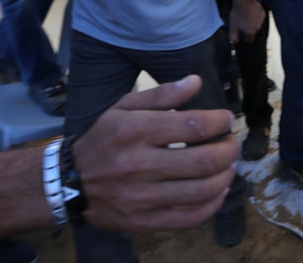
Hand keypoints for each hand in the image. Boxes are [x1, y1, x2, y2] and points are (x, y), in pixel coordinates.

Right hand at [74, 75, 238, 232]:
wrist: (70, 181)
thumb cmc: (104, 139)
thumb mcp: (124, 107)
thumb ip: (162, 94)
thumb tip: (196, 81)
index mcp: (136, 130)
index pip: (194, 125)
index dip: (220, 122)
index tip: (226, 119)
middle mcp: (139, 164)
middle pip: (204, 160)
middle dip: (229, 150)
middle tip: (232, 143)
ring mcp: (142, 197)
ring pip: (202, 191)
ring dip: (226, 176)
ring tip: (229, 166)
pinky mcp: (144, 221)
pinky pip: (189, 218)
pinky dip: (212, 205)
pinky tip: (217, 191)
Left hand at [228, 0, 264, 43]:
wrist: (244, 2)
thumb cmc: (237, 15)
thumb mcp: (232, 27)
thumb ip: (233, 36)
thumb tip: (234, 42)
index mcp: (250, 32)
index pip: (250, 39)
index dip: (246, 37)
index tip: (242, 32)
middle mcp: (257, 28)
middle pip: (253, 31)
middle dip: (249, 28)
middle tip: (243, 22)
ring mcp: (261, 21)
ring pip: (257, 24)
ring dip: (253, 22)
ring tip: (247, 16)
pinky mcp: (263, 13)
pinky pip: (260, 17)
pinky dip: (257, 16)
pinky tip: (251, 12)